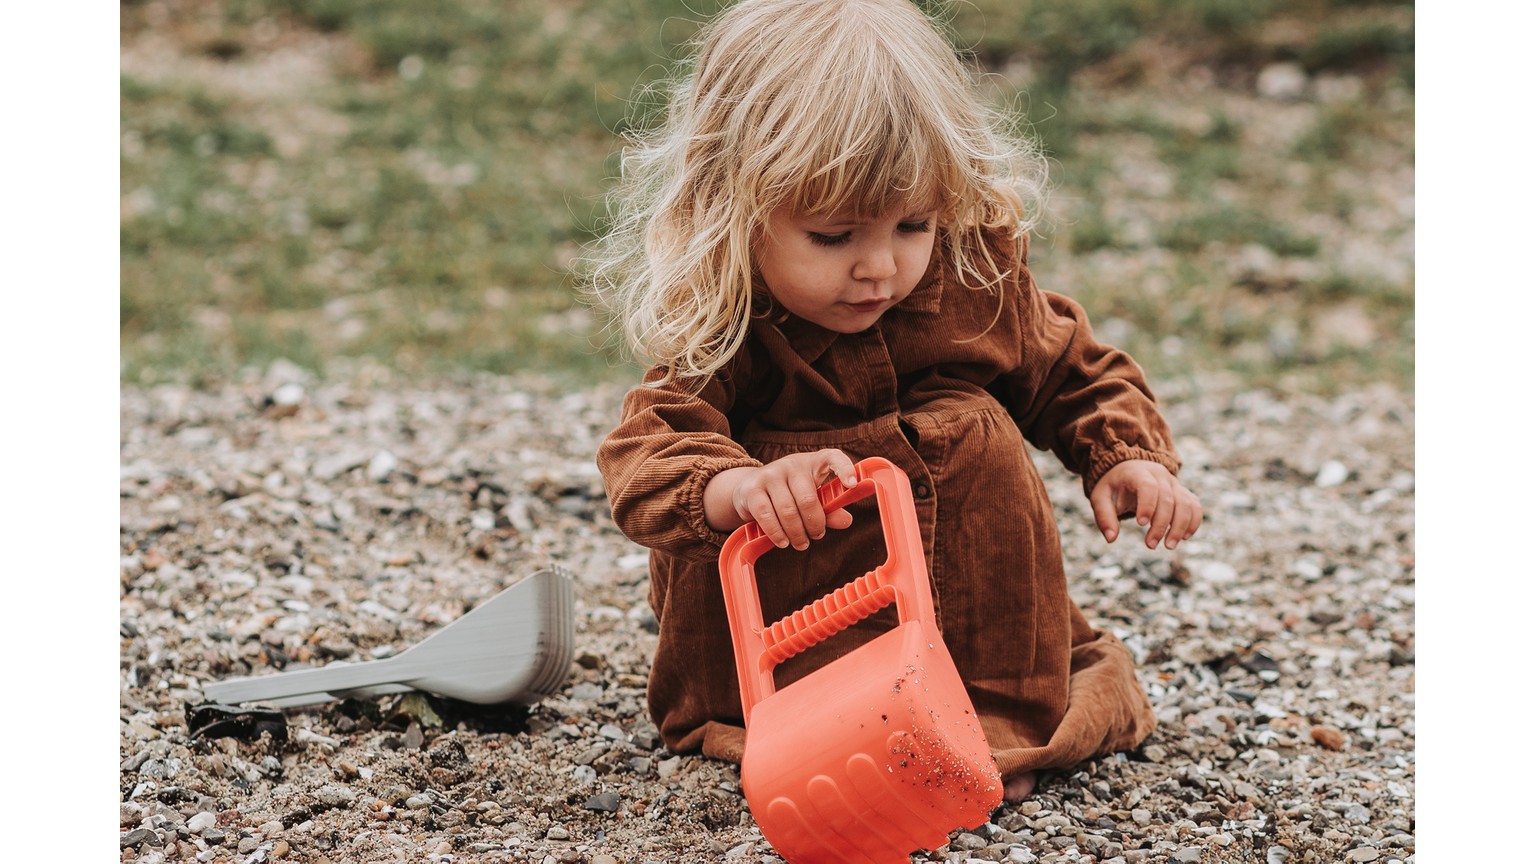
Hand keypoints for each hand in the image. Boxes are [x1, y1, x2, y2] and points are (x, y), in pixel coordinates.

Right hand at [704, 449, 858, 549]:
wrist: (749, 488)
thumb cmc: (789, 494)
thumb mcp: (812, 498)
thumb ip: (829, 509)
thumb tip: (846, 521)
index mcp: (813, 463)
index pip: (832, 457)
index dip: (845, 469)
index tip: (853, 485)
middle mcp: (791, 464)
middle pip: (808, 499)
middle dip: (814, 524)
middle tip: (816, 536)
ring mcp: (770, 475)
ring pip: (788, 511)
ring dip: (797, 533)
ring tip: (801, 543)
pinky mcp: (752, 489)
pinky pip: (767, 516)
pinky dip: (777, 534)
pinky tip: (783, 541)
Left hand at [1089, 460, 1202, 549]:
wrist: (1128, 470)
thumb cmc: (1113, 486)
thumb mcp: (1100, 498)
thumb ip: (1104, 517)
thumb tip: (1111, 539)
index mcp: (1137, 472)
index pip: (1148, 486)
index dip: (1147, 505)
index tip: (1140, 524)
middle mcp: (1160, 475)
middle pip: (1168, 499)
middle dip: (1161, 524)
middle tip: (1150, 545)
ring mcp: (1174, 483)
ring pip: (1185, 503)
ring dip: (1180, 527)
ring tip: (1169, 546)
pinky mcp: (1182, 492)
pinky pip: (1195, 506)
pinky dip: (1193, 522)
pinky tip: (1184, 537)